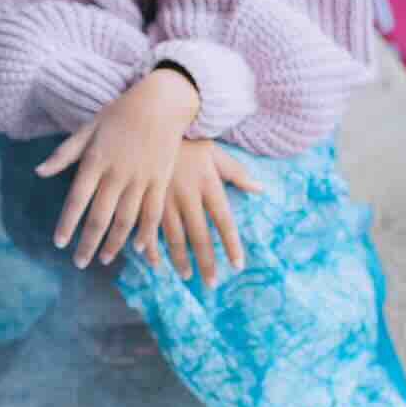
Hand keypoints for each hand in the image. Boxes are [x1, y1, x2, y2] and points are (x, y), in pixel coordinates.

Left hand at [35, 68, 199, 267]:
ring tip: (104, 259)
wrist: (163, 100)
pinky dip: (146, 233)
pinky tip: (138, 249)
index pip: (76, 200)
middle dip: (88, 244)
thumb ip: (64, 153)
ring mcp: (141, 178)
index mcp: (96, 161)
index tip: (58, 244)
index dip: (67, 224)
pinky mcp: (161, 180)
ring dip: (113, 244)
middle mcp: (117, 173)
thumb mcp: (88, 127)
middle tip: (79, 263)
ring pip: (125, 220)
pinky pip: (152, 213)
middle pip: (99, 217)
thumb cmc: (121, 112)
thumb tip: (39, 172)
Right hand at [156, 141, 260, 285]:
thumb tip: (261, 189)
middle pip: (199, 236)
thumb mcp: (215, 152)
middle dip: (206, 262)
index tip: (237, 265)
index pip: (223, 221)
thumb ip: (237, 173)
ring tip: (188, 275)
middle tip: (211, 283)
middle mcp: (187, 196)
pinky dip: (150, 248)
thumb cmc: (188, 138)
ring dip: (180, 260)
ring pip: (174, 237)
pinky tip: (155, 264)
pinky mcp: (145, 199)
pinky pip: (148, 230)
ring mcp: (164, 199)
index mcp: (208, 184)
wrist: (152, 123)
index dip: (231, 245)